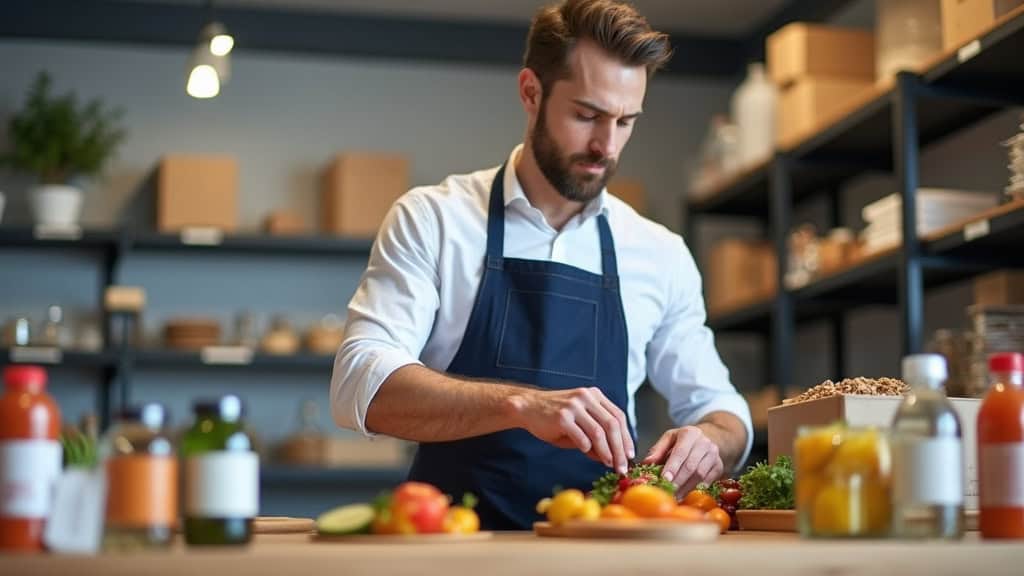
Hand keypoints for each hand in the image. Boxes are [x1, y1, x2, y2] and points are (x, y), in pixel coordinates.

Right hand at [507, 387, 634, 472]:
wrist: (528, 407)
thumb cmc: (555, 418)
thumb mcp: (579, 424)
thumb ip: (595, 437)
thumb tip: (611, 458)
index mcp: (594, 395)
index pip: (618, 416)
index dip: (626, 437)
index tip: (629, 454)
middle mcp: (586, 397)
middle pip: (612, 425)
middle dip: (620, 448)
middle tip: (622, 466)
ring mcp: (574, 405)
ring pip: (599, 432)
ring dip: (606, 452)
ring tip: (608, 464)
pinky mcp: (562, 416)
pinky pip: (581, 436)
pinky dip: (586, 447)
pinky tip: (586, 453)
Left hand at [642, 426, 723, 493]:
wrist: (709, 437)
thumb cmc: (684, 440)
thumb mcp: (669, 438)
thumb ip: (657, 450)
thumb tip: (646, 463)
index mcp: (689, 433)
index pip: (680, 452)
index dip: (672, 467)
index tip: (664, 479)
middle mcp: (704, 443)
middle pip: (691, 466)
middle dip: (678, 481)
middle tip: (668, 493)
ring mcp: (714, 455)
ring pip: (700, 475)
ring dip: (686, 488)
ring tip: (675, 497)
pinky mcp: (719, 466)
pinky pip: (708, 481)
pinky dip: (697, 490)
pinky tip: (687, 496)